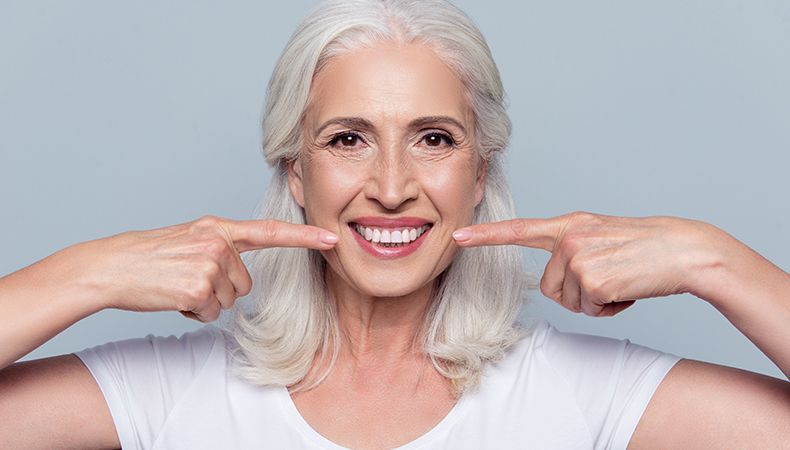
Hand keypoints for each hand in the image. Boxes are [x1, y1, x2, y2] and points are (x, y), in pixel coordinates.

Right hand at [71, 215, 336, 321]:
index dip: (304, 237)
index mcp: (218, 228)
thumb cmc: (150, 257)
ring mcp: (210, 264)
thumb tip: (242, 275)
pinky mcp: (199, 288)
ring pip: (229, 300)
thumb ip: (221, 247)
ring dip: (206, 302)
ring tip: (178, 285)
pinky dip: (194, 313)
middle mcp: (218, 242)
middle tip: (187, 279)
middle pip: (245, 283)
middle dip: (221, 289)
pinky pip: (212, 313)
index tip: (332, 238)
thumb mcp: (190, 239)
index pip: (269, 232)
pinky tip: (173, 297)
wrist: (111, 266)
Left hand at [452, 211, 725, 316]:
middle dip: (576, 294)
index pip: (520, 230)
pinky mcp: (591, 278)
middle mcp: (569, 237)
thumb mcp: (603, 238)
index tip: (457, 237)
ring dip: (594, 302)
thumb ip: (574, 249)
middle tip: (609, 280)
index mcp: (571, 225)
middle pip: (548, 287)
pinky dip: (609, 308)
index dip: (487, 236)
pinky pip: (589, 309)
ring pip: (568, 301)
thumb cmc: (646, 249)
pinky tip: (627, 290)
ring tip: (621, 281)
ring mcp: (578, 257)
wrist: (683, 250)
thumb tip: (555, 280)